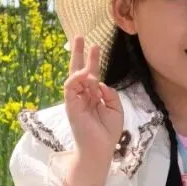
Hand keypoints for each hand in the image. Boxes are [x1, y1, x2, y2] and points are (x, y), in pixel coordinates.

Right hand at [63, 36, 123, 165]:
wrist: (100, 149)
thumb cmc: (107, 132)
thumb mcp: (116, 109)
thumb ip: (110, 94)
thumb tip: (100, 82)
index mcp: (93, 96)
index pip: (91, 74)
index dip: (92, 60)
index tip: (94, 45)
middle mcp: (83, 96)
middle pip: (78, 70)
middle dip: (78, 53)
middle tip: (78, 35)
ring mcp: (75, 100)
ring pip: (74, 76)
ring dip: (80, 61)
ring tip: (88, 46)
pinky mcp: (71, 106)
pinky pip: (70, 87)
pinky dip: (76, 78)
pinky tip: (84, 73)